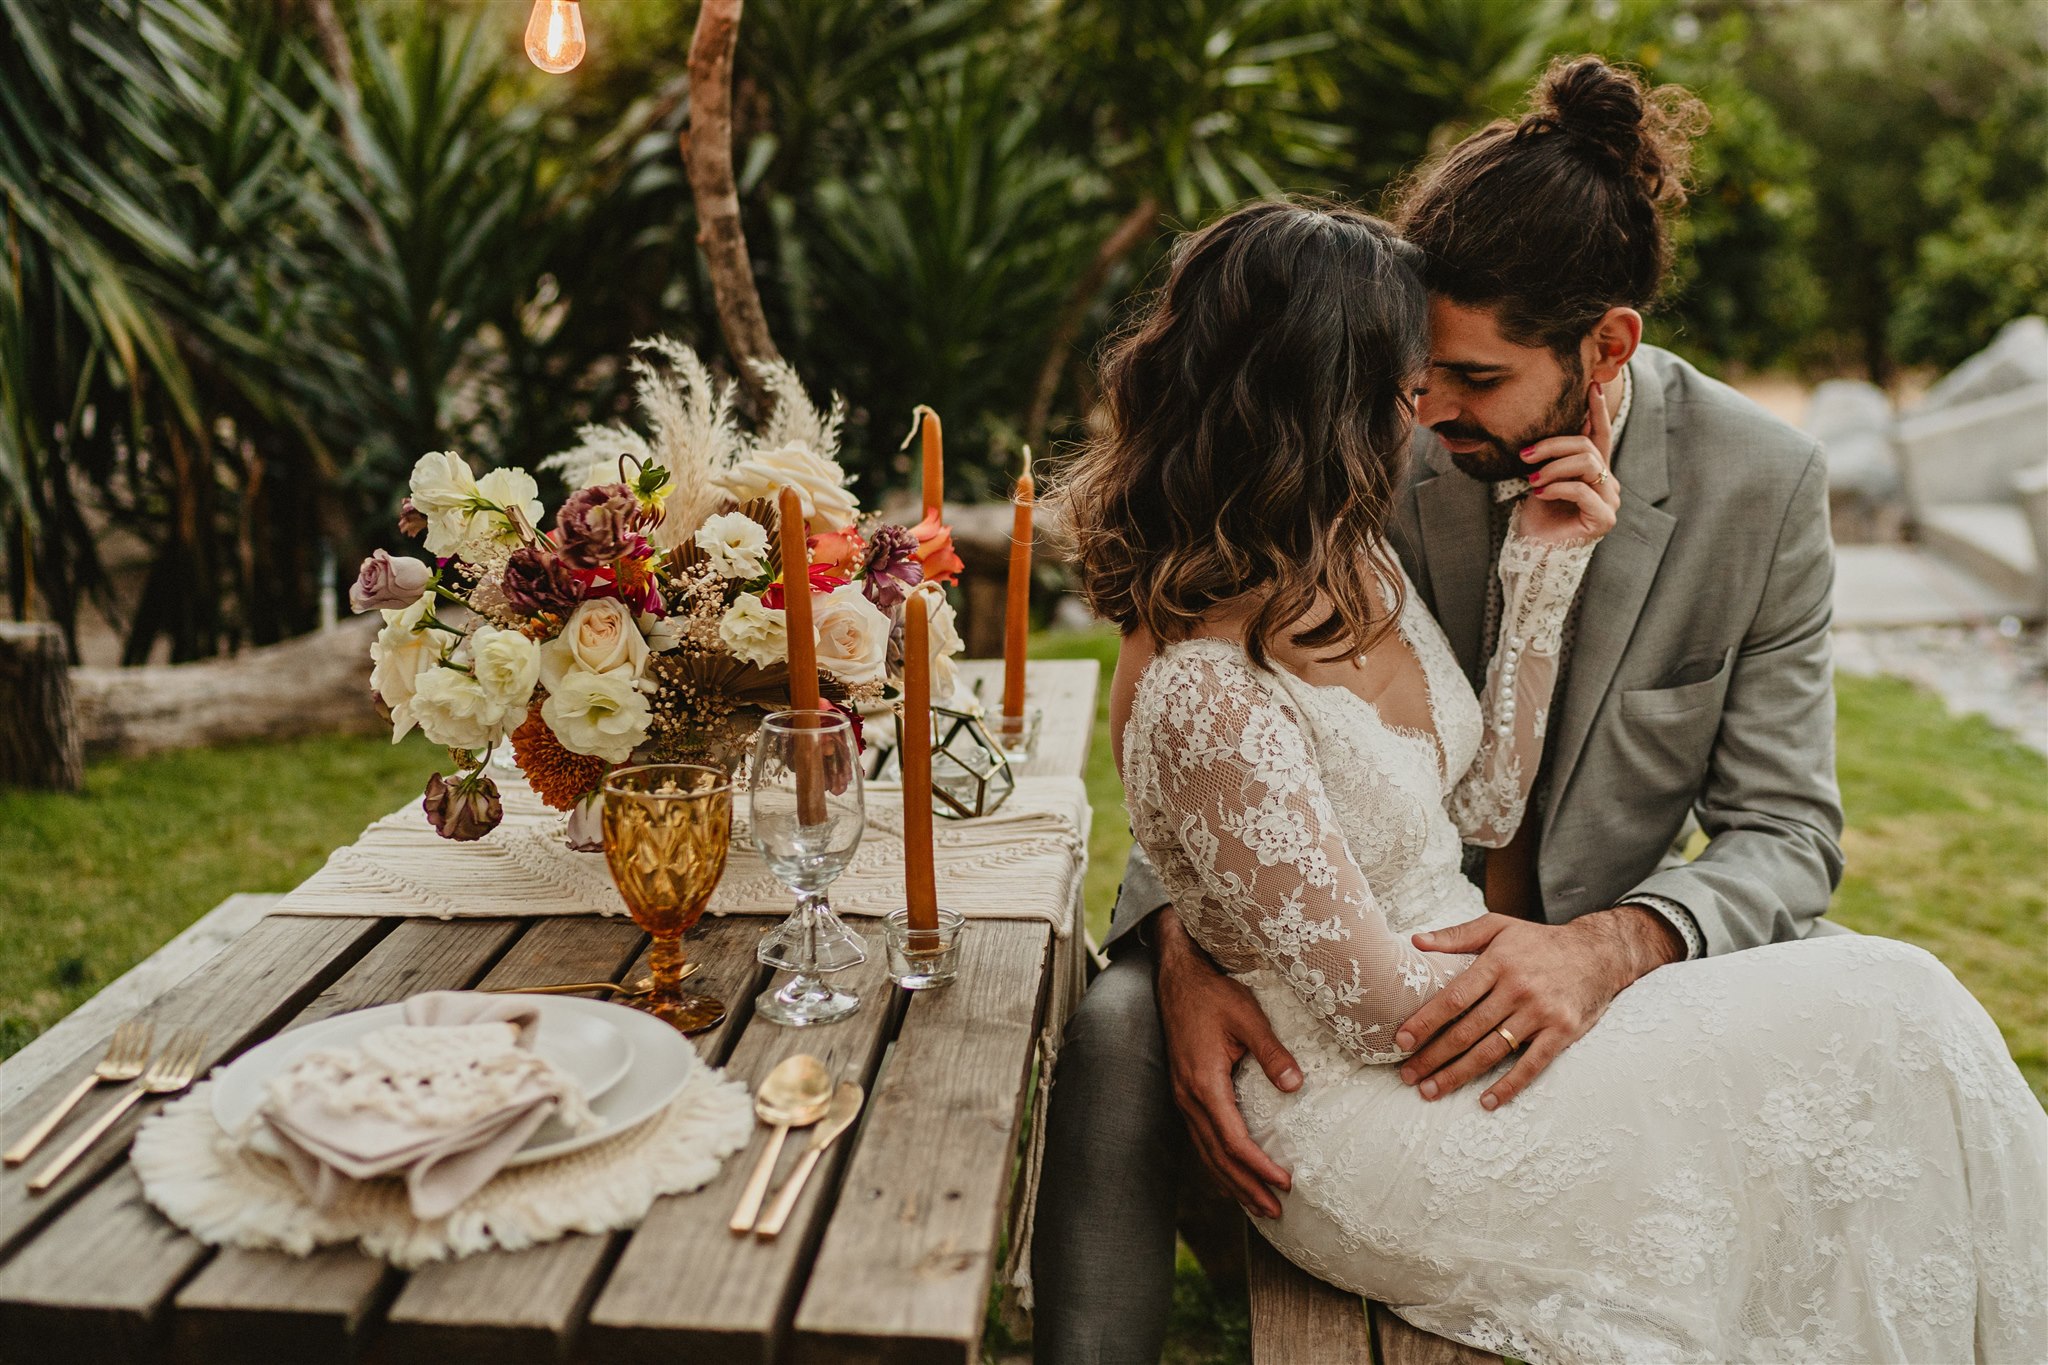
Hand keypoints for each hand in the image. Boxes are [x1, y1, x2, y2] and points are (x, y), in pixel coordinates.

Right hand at [1153, 908, 1300, 1217]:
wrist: (1176, 977)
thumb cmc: (1212, 993)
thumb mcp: (1247, 1016)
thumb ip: (1271, 1053)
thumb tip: (1297, 1086)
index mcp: (1204, 1082)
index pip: (1233, 1139)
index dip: (1258, 1166)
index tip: (1285, 1183)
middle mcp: (1189, 1096)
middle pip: (1217, 1156)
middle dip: (1246, 1187)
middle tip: (1275, 1212)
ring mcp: (1183, 1096)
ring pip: (1206, 1151)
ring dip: (1232, 1180)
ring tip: (1257, 1204)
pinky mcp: (1184, 1091)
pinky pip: (1201, 1137)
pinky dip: (1218, 1162)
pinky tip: (1232, 1172)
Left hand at [1392, 906, 1681, 1109]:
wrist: (1598, 953)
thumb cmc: (1540, 941)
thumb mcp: (1498, 927)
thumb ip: (1457, 936)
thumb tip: (1415, 940)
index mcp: (1497, 963)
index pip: (1453, 998)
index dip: (1425, 1022)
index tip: (1402, 1041)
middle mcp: (1517, 989)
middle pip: (1467, 1030)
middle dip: (1434, 1056)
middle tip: (1407, 1075)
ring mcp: (1541, 1013)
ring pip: (1492, 1051)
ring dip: (1459, 1074)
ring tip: (1431, 1090)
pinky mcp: (1562, 1032)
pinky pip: (1531, 1065)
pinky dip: (1508, 1086)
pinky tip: (1486, 1102)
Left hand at [1517, 379, 1621, 545]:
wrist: (1532, 549)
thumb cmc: (1537, 515)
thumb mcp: (1542, 476)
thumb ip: (1554, 455)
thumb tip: (1550, 422)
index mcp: (1596, 471)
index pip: (1600, 435)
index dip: (1598, 410)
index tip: (1592, 384)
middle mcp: (1608, 483)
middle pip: (1588, 447)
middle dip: (1554, 446)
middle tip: (1525, 454)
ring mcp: (1610, 501)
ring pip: (1587, 464)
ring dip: (1554, 468)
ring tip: (1532, 479)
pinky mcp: (1604, 518)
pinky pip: (1583, 490)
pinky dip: (1558, 488)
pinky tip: (1539, 493)